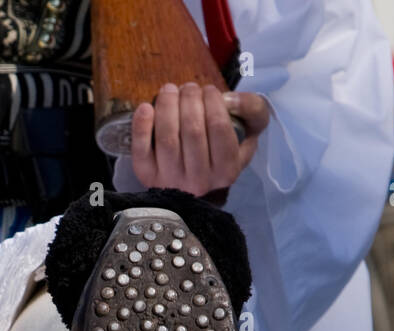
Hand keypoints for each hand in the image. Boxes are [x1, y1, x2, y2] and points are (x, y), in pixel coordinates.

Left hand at [130, 81, 270, 195]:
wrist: (192, 178)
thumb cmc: (221, 147)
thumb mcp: (248, 130)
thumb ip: (252, 109)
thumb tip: (228, 98)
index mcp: (227, 170)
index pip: (220, 128)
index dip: (213, 101)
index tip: (209, 90)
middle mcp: (200, 180)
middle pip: (193, 130)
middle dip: (190, 99)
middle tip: (189, 88)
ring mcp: (171, 180)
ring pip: (167, 137)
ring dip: (167, 104)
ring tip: (169, 90)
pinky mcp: (147, 175)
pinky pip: (141, 149)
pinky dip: (142, 124)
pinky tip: (146, 107)